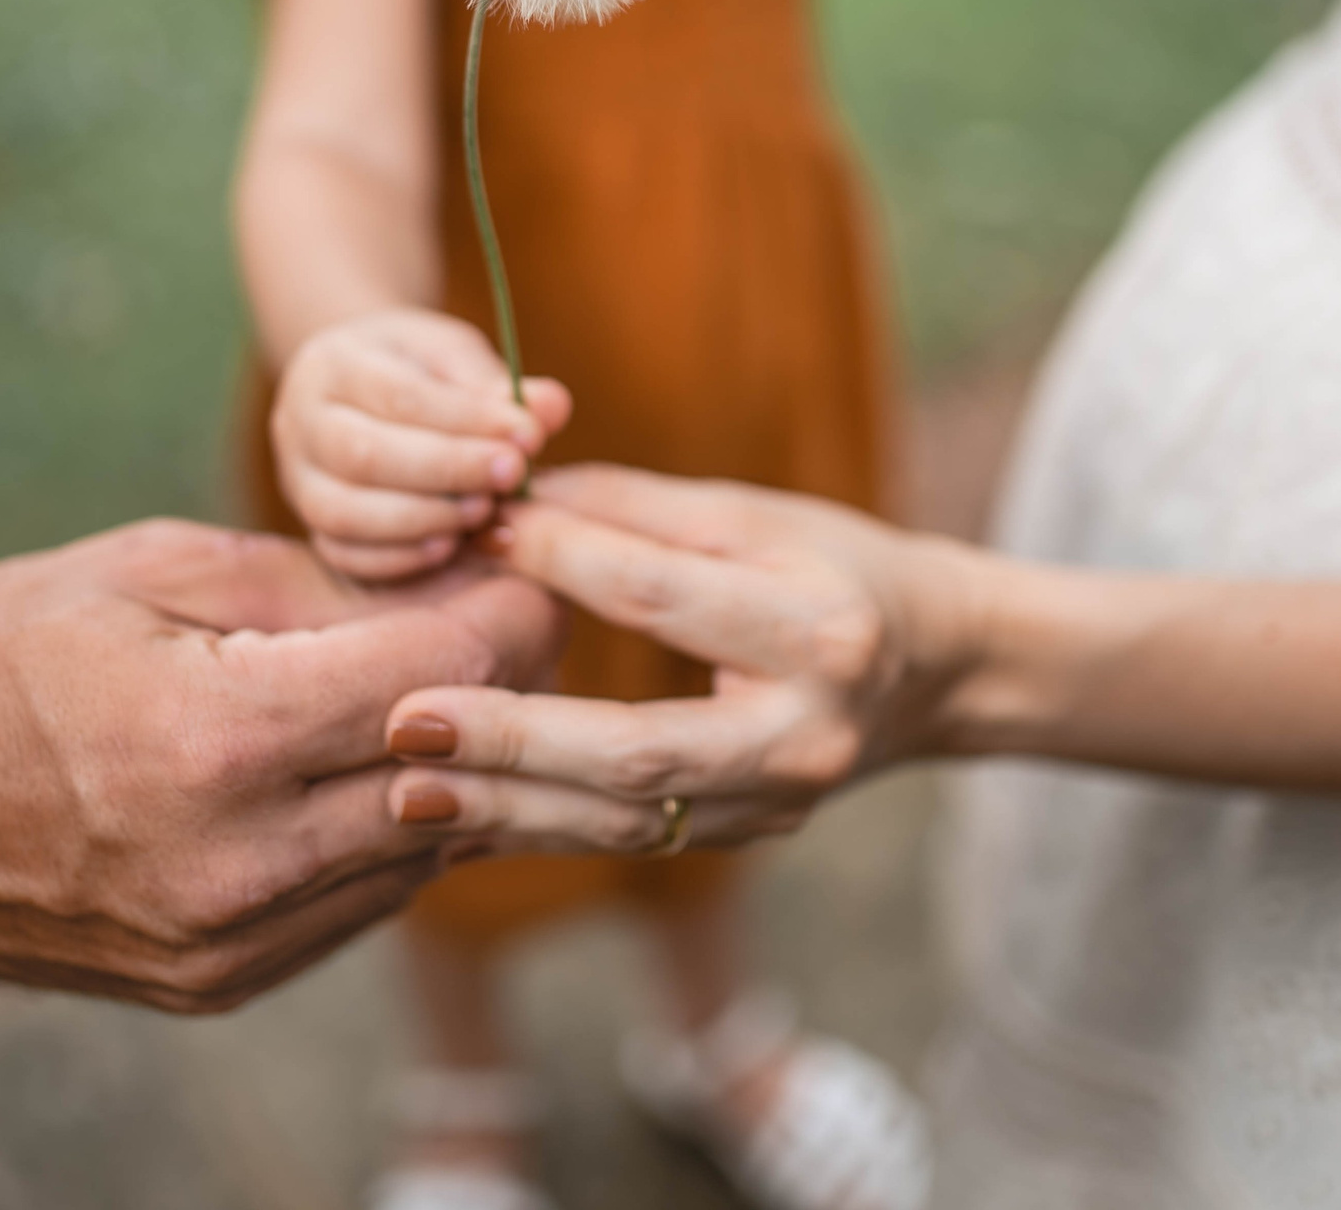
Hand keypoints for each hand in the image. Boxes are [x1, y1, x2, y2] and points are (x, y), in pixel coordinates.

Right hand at [0, 521, 563, 1013]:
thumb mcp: (150, 569)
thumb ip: (321, 583)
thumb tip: (462, 578)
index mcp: (220, 737)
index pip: (449, 679)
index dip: (513, 613)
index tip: (530, 567)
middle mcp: (238, 862)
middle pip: (459, 771)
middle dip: (505, 686)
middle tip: (511, 616)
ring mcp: (226, 941)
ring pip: (426, 852)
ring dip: (454, 766)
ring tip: (442, 686)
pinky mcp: (212, 983)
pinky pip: (360, 907)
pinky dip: (387, 833)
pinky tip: (366, 769)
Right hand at [273, 309, 570, 581]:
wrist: (361, 388)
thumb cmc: (417, 369)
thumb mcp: (454, 356)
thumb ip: (498, 385)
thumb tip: (553, 409)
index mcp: (333, 363)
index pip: (398, 396)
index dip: (466, 420)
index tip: (529, 435)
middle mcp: (300, 423)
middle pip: (362, 456)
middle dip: (447, 471)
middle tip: (513, 475)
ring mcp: (297, 480)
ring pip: (344, 513)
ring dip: (424, 518)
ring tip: (486, 511)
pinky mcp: (311, 527)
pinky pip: (343, 554)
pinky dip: (398, 557)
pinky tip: (451, 546)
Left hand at [374, 466, 979, 853]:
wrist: (936, 668)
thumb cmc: (834, 566)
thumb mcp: (753, 516)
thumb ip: (631, 511)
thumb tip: (505, 499)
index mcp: (818, 630)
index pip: (662, 597)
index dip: (560, 559)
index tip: (473, 531)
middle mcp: (803, 734)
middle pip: (639, 752)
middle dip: (514, 741)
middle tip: (404, 721)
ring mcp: (779, 804)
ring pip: (626, 821)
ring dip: (507, 807)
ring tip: (403, 786)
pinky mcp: (747, 836)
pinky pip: (628, 840)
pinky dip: (537, 829)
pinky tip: (453, 818)